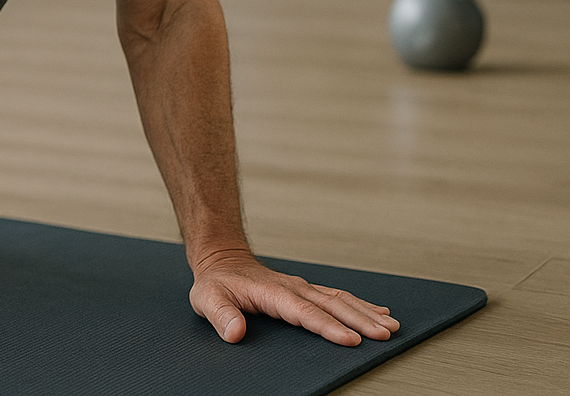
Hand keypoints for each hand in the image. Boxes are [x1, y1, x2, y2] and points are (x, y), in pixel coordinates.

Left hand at [190, 248, 399, 345]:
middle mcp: (293, 288)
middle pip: (331, 305)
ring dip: (366, 312)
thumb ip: (221, 315)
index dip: (328, 327)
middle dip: (360, 320)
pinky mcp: (306, 291)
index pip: (304, 312)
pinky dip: (360, 304)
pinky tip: (378, 312)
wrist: (221, 260)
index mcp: (273, 293)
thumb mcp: (207, 298)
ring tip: (391, 326)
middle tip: (385, 335)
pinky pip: (336, 296)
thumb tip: (235, 332)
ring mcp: (302, 288)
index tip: (352, 339)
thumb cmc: (215, 282)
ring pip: (339, 299)